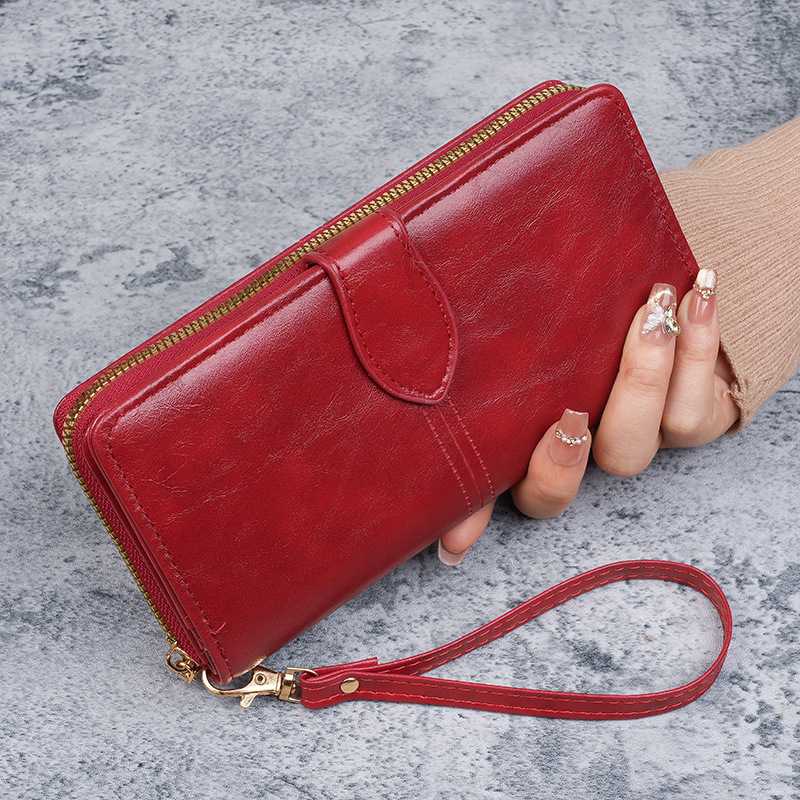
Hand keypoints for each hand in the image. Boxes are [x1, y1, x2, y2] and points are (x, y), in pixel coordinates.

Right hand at [438, 269, 738, 565]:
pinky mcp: (684, 419)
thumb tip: (388, 284)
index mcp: (513, 435)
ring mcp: (623, 439)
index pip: (478, 486)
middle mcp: (564, 451)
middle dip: (557, 465)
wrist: (652, 282)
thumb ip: (455, 310)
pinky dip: (698, 352)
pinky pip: (693, 411)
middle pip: (551, 494)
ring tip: (649, 308)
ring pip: (628, 452)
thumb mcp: (505, 304)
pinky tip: (695, 293)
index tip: (450, 544)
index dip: (463, 519)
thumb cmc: (563, 298)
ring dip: (640, 381)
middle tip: (565, 415)